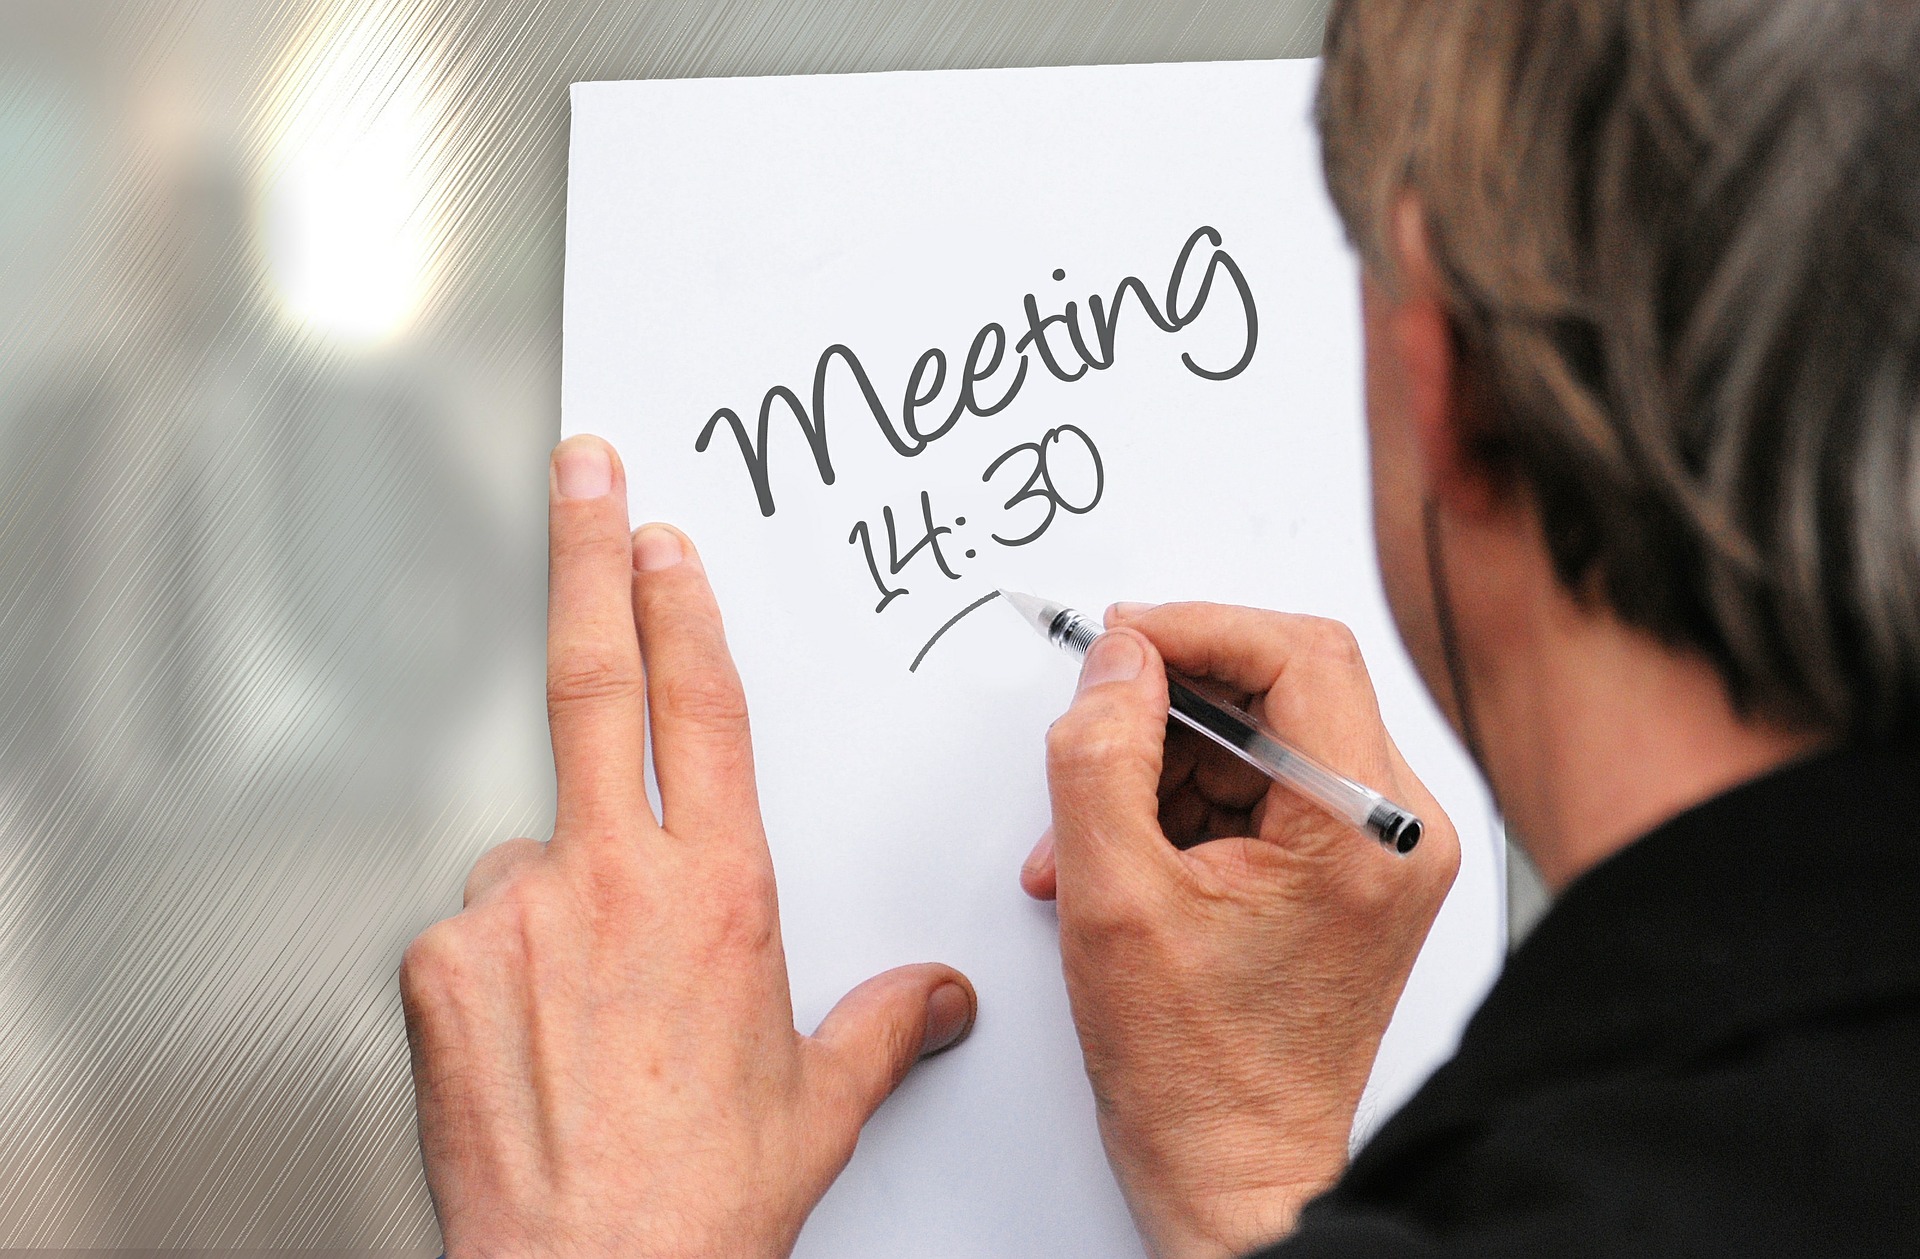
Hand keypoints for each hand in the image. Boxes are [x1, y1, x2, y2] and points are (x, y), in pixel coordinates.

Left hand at [400, 435, 975, 1258]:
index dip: (680, 606)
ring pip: (535, 847)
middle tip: (584, 473)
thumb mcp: (818, 1103)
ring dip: (562, 886)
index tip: (665, 541)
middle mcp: (610, 880)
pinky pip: (477, 925)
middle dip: (588, 557)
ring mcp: (510, 914)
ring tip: (591, 1008)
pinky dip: (506, 954)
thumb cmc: (697, 1198)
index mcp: (717, 892)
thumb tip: (932, 1000)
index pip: (701, 706)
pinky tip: (535, 1034)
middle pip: (595, 681)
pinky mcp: (436, 964)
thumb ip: (879, 1027)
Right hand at [1024, 603, 1457, 1258]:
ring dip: (1163, 765)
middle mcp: (1396, 830)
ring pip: (1262, 738)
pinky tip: (1123, 856)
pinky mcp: (1350, 875)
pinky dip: (1186, 805)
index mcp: (1365, 827)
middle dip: (1167, 706)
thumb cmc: (1197, 1072)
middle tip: (1092, 728)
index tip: (1119, 638)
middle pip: (1283, 687)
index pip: (1299, 652)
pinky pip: (1264, 790)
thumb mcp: (1111, 896)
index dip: (1195, 626)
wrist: (1237, 1174)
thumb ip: (1100, 755)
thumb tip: (1113, 661)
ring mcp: (1379, 853)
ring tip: (1087, 835)